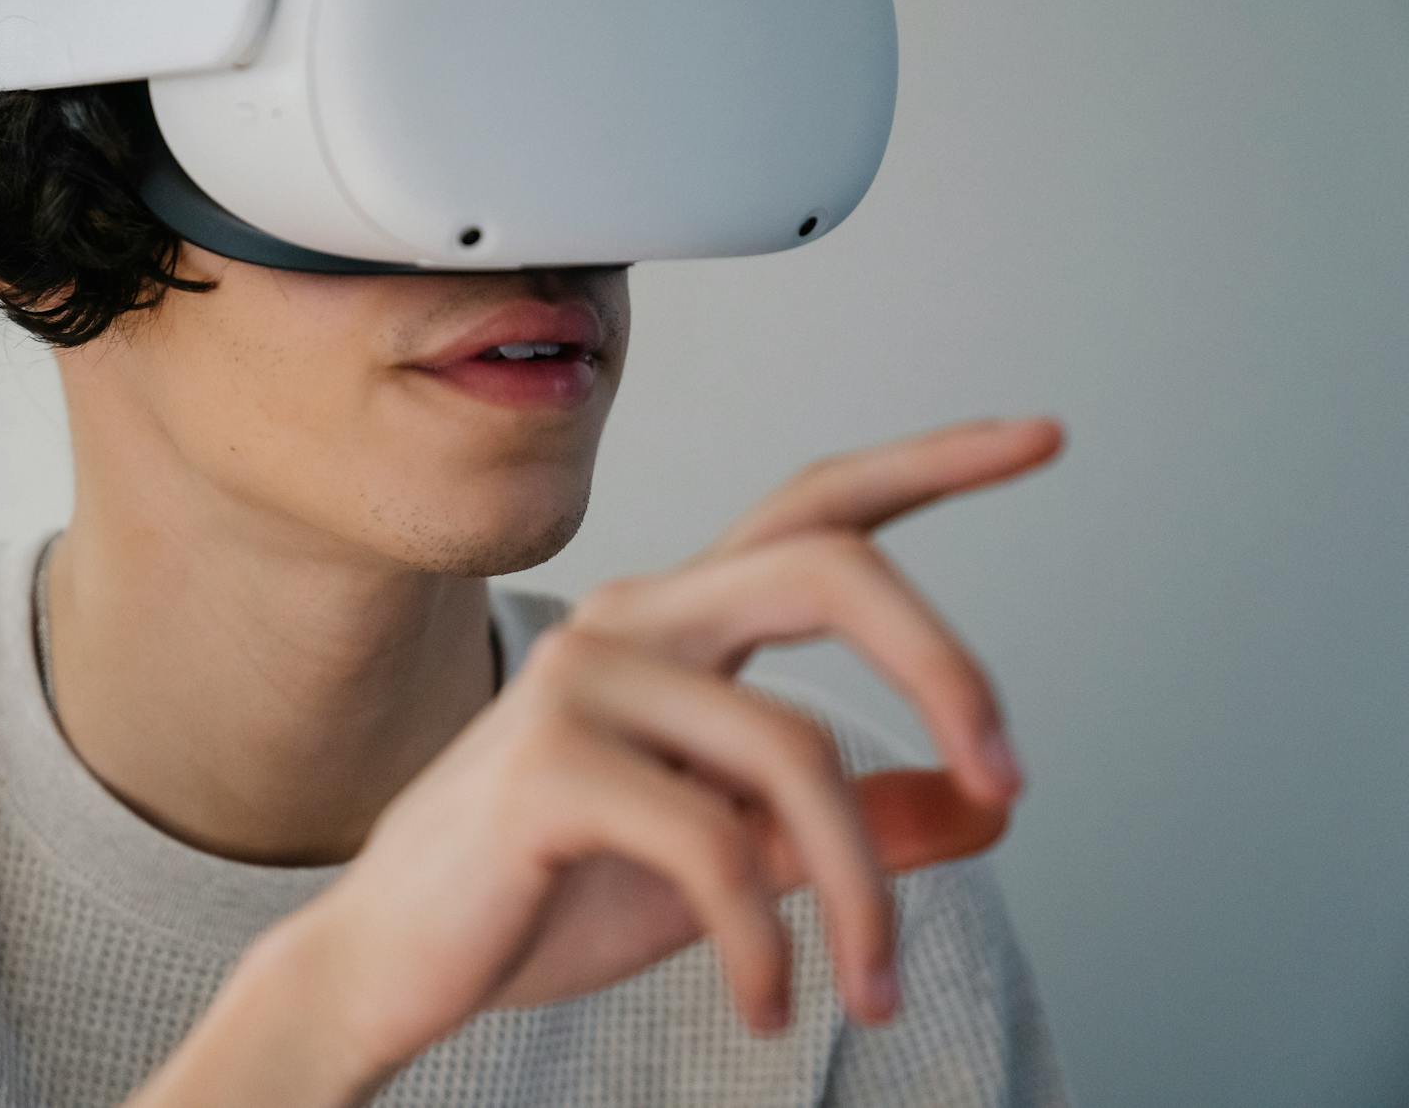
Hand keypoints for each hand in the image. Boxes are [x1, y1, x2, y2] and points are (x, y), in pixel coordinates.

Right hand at [294, 415, 1065, 1072]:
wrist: (395, 960)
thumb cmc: (552, 891)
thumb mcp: (732, 855)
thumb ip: (851, 823)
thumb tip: (985, 808)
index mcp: (674, 623)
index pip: (814, 510)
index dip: (931, 463)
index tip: (1042, 437)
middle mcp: (631, 620)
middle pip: (826, 567)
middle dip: (945, 664)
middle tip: (1013, 779)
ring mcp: (583, 682)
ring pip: (795, 749)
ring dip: (865, 889)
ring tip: (872, 986)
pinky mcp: (548, 765)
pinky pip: (716, 848)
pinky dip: (767, 946)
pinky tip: (766, 1000)